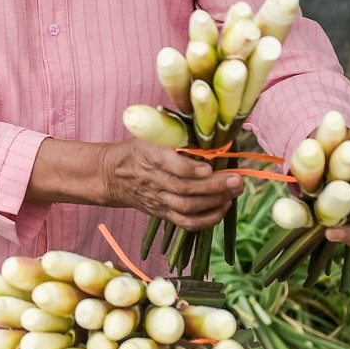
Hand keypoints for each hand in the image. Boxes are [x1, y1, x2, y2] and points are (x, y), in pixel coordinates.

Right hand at [103, 139, 244, 231]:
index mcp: (148, 155)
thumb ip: (173, 133)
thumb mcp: (149, 134)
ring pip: (188, 208)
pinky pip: (187, 222)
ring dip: (215, 202)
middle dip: (214, 186)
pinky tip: (224, 207)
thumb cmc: (138, 150)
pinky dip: (208, 219)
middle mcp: (153, 180)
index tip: (209, 167)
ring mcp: (158, 200)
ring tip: (234, 191)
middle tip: (236, 180)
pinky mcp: (163, 214)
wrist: (113, 176)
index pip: (168, 164)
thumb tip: (207, 125)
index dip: (190, 169)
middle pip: (184, 189)